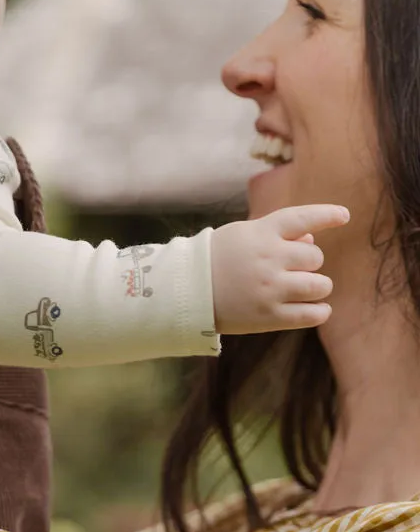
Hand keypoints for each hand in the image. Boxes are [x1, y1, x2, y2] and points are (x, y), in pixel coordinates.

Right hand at [211, 204, 349, 334]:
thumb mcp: (244, 235)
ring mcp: (270, 289)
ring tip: (310, 290)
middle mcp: (270, 259)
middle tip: (298, 270)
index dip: (327, 215)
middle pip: (315, 258)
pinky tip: (320, 309)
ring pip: (319, 285)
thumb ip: (278, 234)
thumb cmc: (217, 260)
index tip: (344, 216)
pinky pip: (310, 314)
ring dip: (319, 287)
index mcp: (263, 233)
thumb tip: (312, 242)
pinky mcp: (269, 316)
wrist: (187, 294)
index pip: (303, 218)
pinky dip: (320, 311)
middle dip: (311, 264)